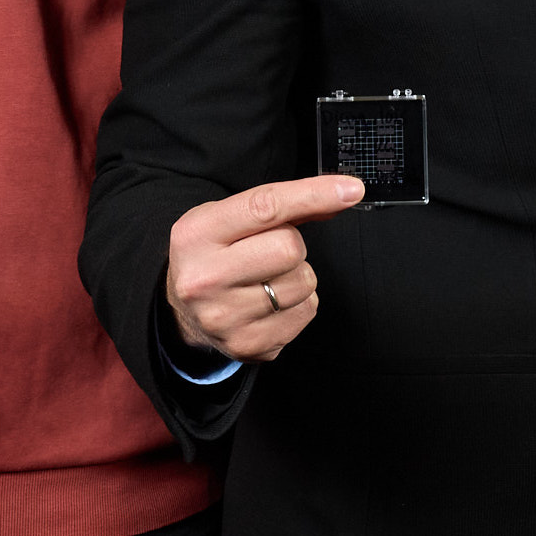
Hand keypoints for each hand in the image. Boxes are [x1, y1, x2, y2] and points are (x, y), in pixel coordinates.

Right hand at [164, 175, 363, 361]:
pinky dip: (299, 303)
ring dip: (298, 275)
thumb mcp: (229, 218)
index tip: (351, 190)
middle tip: (268, 252)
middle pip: (290, 248)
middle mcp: (204, 278)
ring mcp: (225, 318)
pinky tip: (271, 302)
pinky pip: (306, 312)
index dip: (313, 194)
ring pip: (304, 281)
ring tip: (267, 278)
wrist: (183, 312)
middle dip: (292, 245)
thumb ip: (284, 204)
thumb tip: (342, 194)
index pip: (265, 207)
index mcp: (196, 235)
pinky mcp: (249, 345)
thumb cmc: (214, 255)